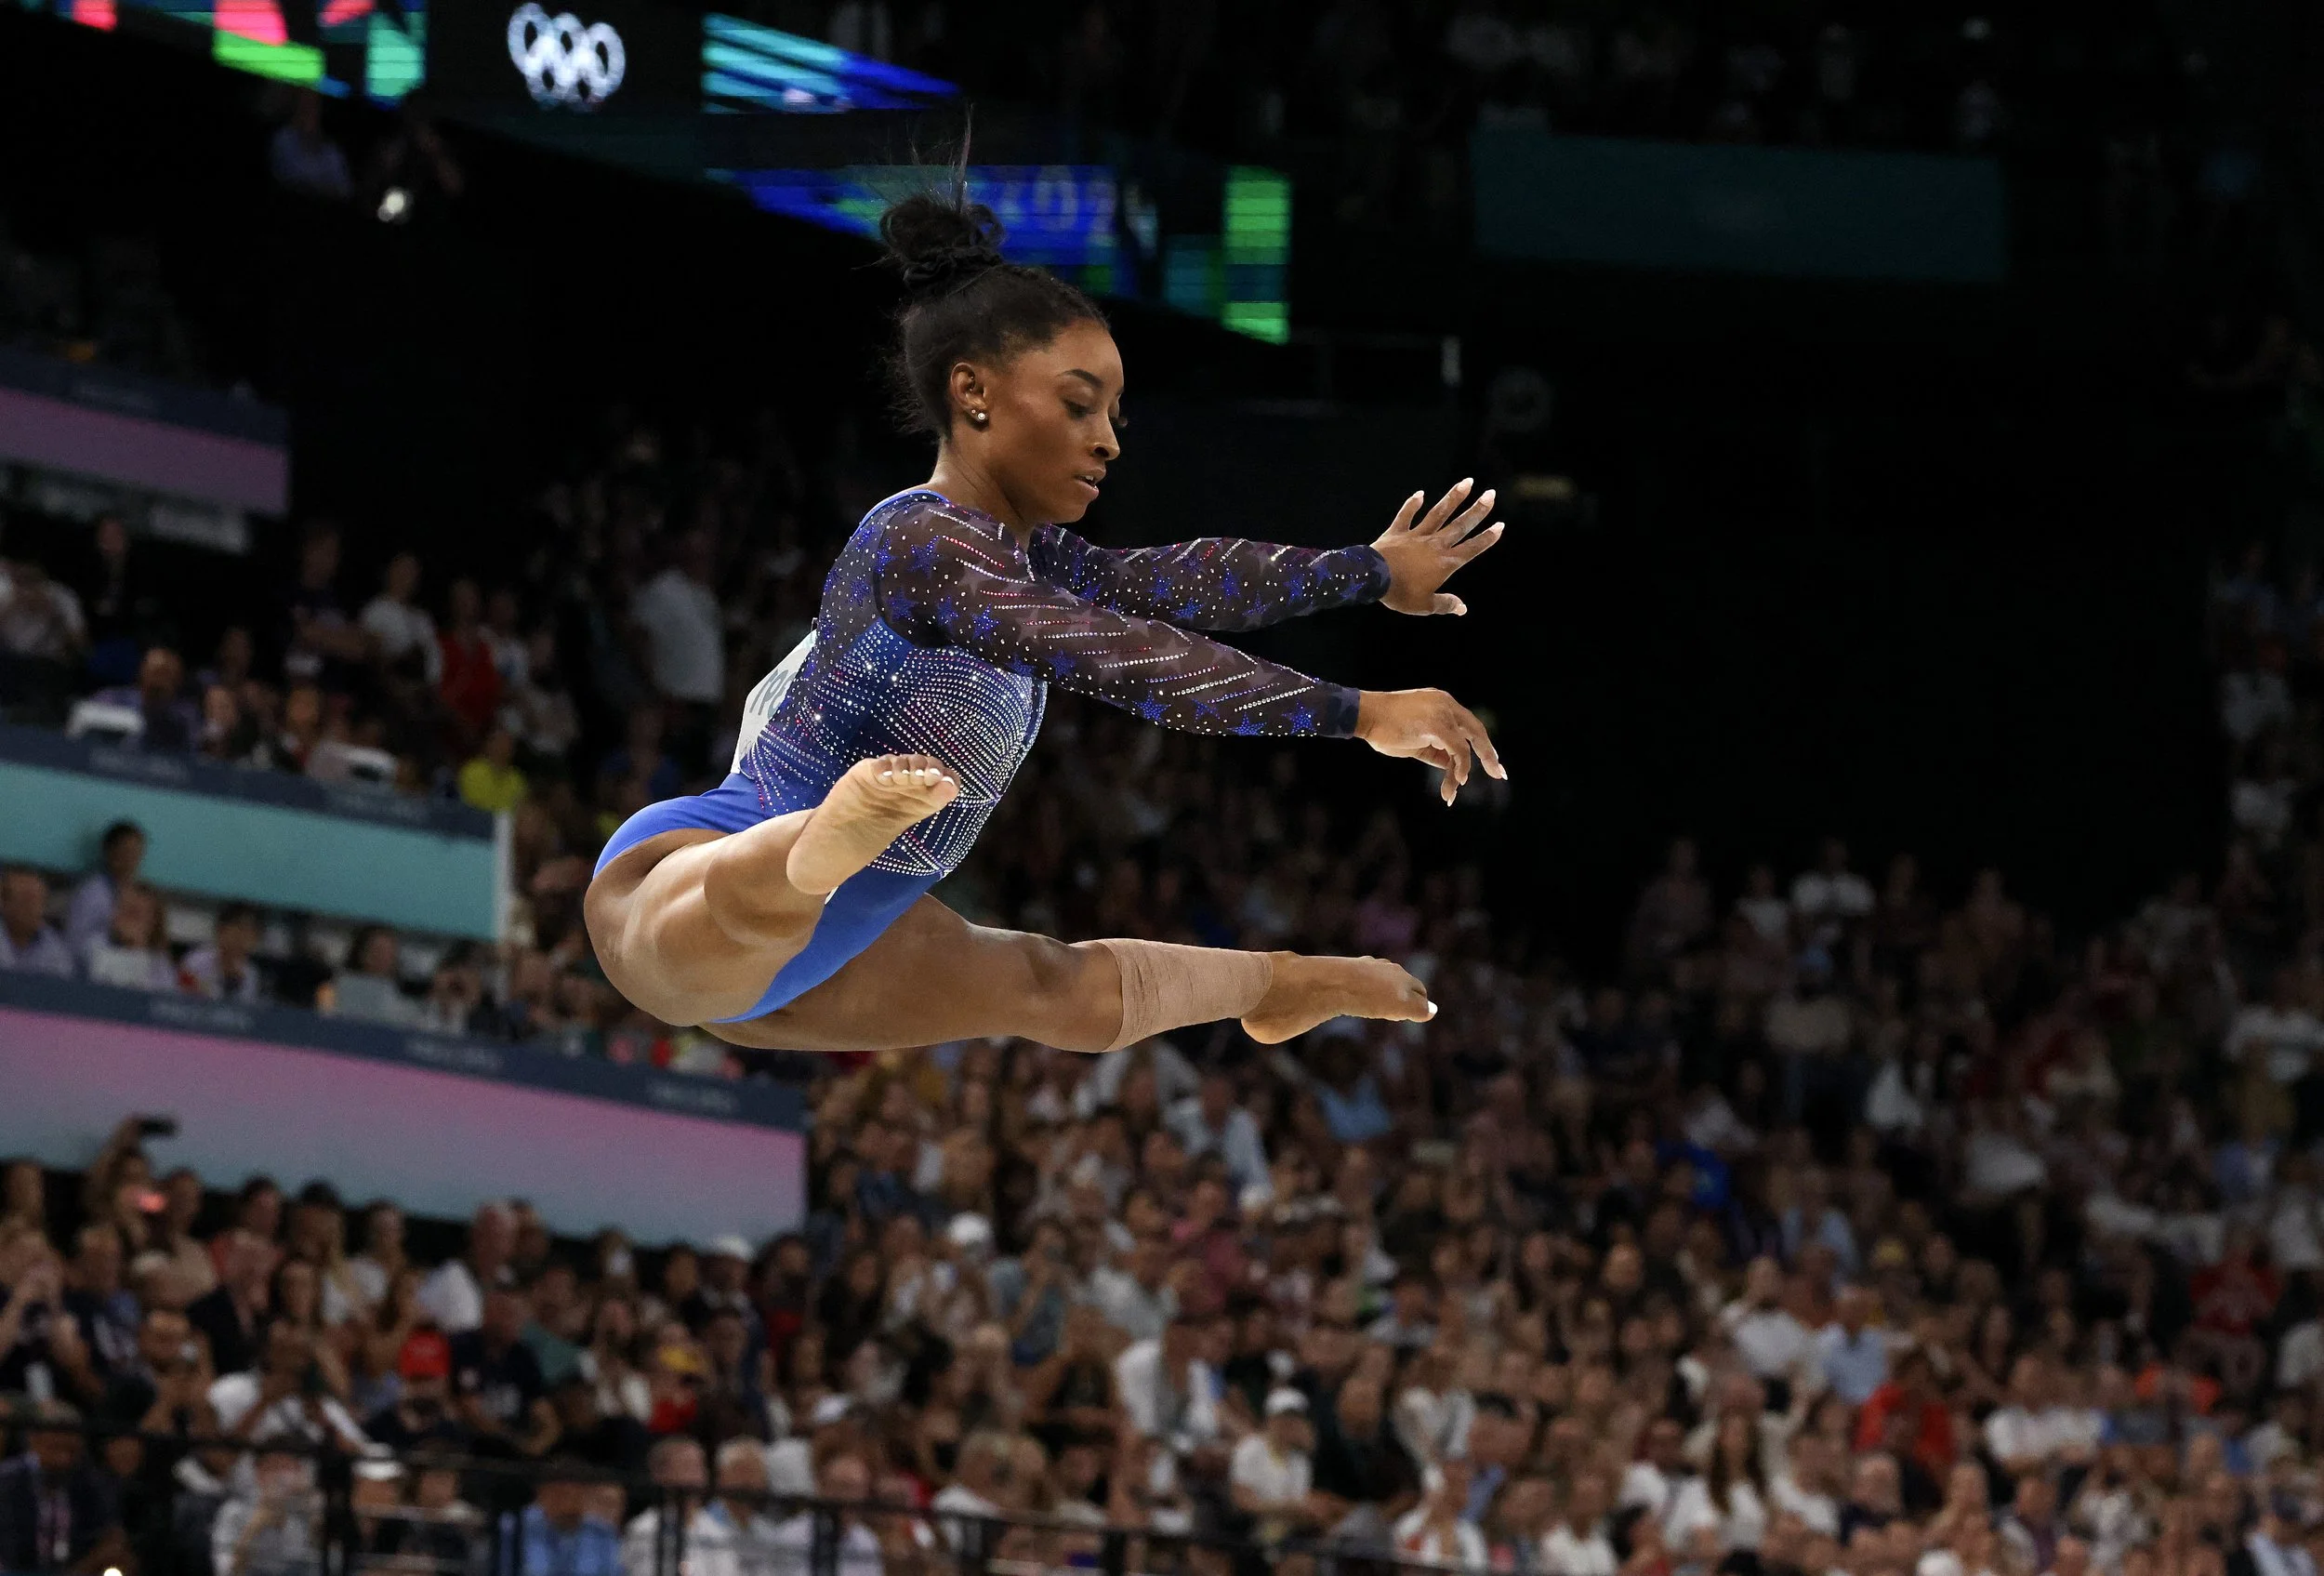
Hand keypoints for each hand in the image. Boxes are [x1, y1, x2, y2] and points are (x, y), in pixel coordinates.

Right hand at [1354, 688, 1504, 804]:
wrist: (1365, 716)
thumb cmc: (1384, 728)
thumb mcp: (1416, 741)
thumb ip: (1436, 750)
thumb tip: (1451, 767)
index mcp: (1442, 704)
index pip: (1468, 726)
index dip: (1481, 745)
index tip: (1492, 763)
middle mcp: (1447, 704)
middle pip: (1477, 731)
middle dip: (1489, 755)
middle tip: (1499, 775)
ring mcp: (1444, 712)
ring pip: (1466, 745)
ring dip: (1461, 772)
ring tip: (1453, 792)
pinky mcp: (1438, 724)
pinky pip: (1457, 750)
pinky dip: (1459, 767)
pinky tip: (1457, 781)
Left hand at [1371, 479, 1502, 616]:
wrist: (1373, 578)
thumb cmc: (1400, 593)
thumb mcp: (1425, 605)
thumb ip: (1445, 604)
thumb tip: (1463, 609)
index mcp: (1445, 563)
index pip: (1471, 548)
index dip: (1487, 538)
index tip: (1500, 525)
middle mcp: (1434, 545)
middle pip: (1460, 525)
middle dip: (1477, 510)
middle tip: (1491, 493)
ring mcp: (1416, 536)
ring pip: (1438, 514)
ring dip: (1453, 498)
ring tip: (1467, 482)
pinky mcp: (1397, 532)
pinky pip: (1406, 516)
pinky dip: (1412, 504)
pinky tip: (1420, 493)